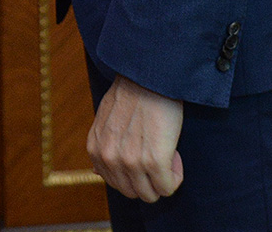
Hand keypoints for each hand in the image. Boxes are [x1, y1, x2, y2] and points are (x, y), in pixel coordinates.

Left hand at [87, 74, 183, 202]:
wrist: (148, 76)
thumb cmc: (131, 94)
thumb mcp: (105, 120)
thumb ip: (102, 146)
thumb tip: (96, 173)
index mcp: (95, 150)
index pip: (117, 184)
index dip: (135, 171)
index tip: (143, 150)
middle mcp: (109, 158)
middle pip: (134, 193)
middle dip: (149, 178)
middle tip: (156, 152)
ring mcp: (130, 161)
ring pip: (152, 194)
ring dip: (163, 177)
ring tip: (165, 150)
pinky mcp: (154, 161)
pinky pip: (168, 187)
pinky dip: (176, 174)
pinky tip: (174, 152)